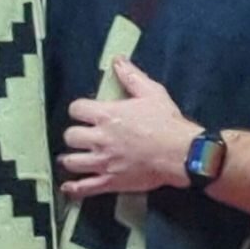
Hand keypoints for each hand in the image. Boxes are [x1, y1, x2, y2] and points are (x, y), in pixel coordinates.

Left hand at [57, 57, 200, 198]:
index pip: (76, 109)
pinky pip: (86, 187)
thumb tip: (117, 60)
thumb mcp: (151, 92)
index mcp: (107, 115)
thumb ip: (131, 76)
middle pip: (70, 136)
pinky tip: (68, 186)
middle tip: (83, 136)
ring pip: (72, 161)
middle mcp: (100, 138)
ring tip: (75, 157)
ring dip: (71, 158)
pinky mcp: (111, 181)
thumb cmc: (166, 121)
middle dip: (74, 134)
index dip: (79, 109)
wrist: (181, 153)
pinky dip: (74, 188)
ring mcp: (103, 162)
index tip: (85, 112)